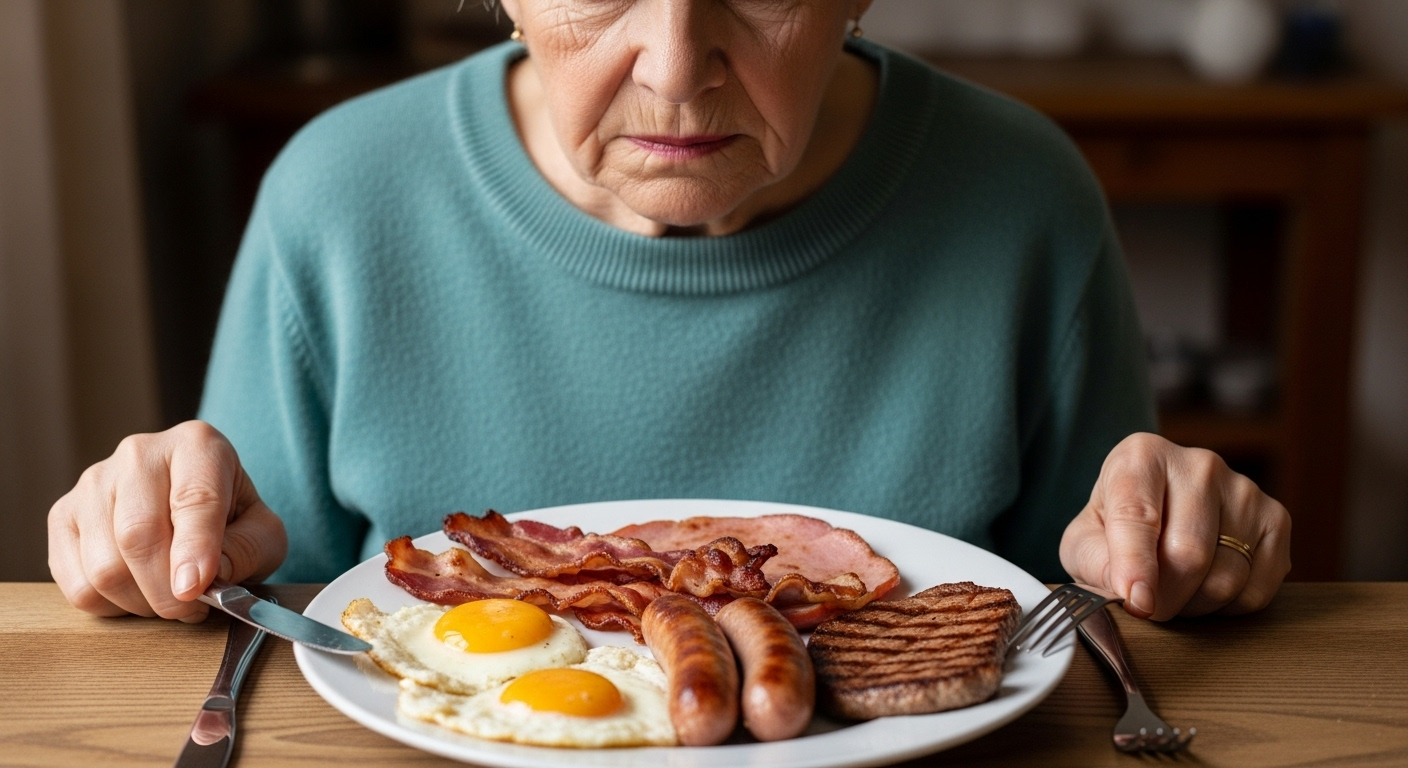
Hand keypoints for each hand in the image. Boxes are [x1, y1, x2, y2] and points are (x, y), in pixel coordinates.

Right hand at [48, 421, 287, 621]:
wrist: (193, 504)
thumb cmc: (232, 518)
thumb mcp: (262, 532)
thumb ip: (247, 550)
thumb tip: (204, 577)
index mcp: (197, 445)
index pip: (193, 498)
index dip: (195, 548)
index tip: (195, 588)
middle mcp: (139, 454)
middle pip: (138, 535)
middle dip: (166, 590)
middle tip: (192, 609)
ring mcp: (93, 482)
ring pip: (104, 566)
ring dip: (141, 602)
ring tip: (170, 599)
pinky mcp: (62, 515)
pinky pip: (76, 583)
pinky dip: (110, 606)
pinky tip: (137, 594)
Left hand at [1059, 432, 1290, 620]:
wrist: (1160, 510)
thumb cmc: (1115, 527)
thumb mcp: (1085, 540)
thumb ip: (1094, 562)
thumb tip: (1130, 592)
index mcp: (1141, 457)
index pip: (1138, 516)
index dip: (1136, 567)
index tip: (1137, 604)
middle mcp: (1199, 464)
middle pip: (1188, 555)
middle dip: (1164, 599)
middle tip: (1149, 608)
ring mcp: (1244, 489)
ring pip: (1226, 578)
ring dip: (1195, 605)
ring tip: (1175, 592)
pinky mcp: (1276, 519)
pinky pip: (1257, 590)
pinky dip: (1228, 607)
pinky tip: (1207, 587)